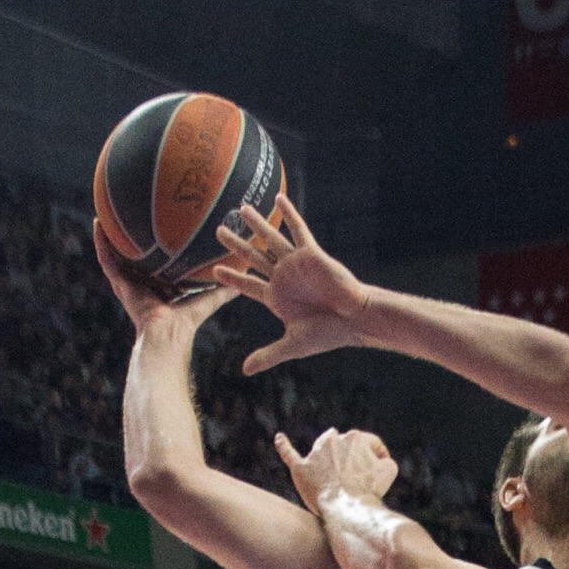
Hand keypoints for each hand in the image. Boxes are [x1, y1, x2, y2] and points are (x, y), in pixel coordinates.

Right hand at [94, 223, 229, 337]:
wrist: (167, 335)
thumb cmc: (187, 323)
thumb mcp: (209, 299)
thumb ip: (226, 288)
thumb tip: (247, 275)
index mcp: (161, 291)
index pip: (158, 268)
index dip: (158, 253)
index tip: (160, 233)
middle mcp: (142, 286)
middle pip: (134, 260)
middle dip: (132, 242)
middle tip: (129, 217)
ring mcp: (128, 284)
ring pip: (116, 256)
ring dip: (110, 236)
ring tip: (105, 213)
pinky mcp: (119, 283)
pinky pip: (106, 259)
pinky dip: (101, 242)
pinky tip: (98, 222)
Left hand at [211, 195, 371, 371]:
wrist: (353, 320)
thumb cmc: (327, 334)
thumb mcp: (292, 345)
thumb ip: (268, 354)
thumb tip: (245, 370)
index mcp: (277, 298)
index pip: (248, 285)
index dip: (232, 277)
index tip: (214, 270)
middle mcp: (283, 278)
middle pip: (254, 257)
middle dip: (235, 244)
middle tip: (218, 230)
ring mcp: (296, 265)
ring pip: (271, 240)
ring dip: (256, 225)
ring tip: (241, 208)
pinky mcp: (310, 254)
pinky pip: (298, 231)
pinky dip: (289, 215)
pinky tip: (279, 198)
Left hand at [274, 425, 396, 516]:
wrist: (348, 508)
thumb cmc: (370, 490)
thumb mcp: (389, 471)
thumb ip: (384, 459)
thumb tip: (377, 461)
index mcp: (356, 437)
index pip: (371, 444)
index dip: (379, 458)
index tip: (380, 471)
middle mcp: (333, 440)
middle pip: (346, 445)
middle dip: (353, 458)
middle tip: (360, 478)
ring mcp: (315, 454)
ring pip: (322, 448)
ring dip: (329, 456)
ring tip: (333, 468)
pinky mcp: (301, 469)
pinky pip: (289, 454)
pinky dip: (284, 446)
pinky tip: (279, 438)